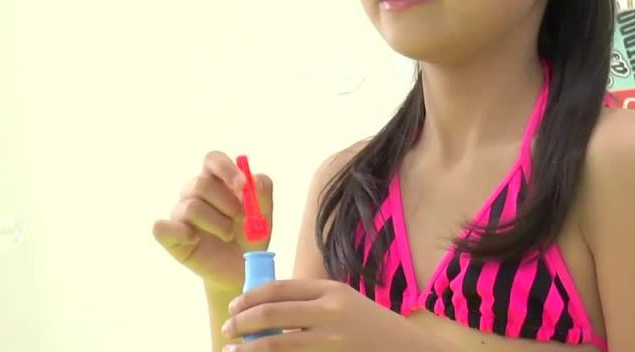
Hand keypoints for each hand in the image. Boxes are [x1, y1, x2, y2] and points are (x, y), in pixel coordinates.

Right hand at [152, 151, 272, 292]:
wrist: (242, 269)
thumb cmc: (250, 237)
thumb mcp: (264, 214)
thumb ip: (262, 191)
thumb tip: (251, 179)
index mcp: (217, 180)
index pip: (213, 159)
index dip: (226, 168)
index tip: (242, 186)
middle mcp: (195, 193)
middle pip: (200, 184)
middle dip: (225, 202)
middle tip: (240, 217)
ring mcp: (180, 213)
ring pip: (191, 207)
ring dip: (216, 223)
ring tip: (228, 235)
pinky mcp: (170, 235)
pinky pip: (161, 227)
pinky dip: (181, 233)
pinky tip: (195, 240)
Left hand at [221, 279, 427, 351]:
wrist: (407, 349)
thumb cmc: (370, 326)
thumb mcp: (343, 302)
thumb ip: (311, 302)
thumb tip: (265, 307)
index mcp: (330, 290)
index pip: (278, 289)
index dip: (249, 297)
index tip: (233, 307)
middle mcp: (329, 312)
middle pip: (271, 314)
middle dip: (241, 322)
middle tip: (227, 330)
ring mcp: (331, 341)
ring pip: (276, 344)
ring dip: (249, 348)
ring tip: (232, 351)